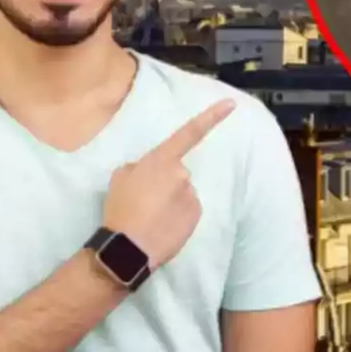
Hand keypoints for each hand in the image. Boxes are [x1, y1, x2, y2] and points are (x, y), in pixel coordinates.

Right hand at [102, 99, 235, 269]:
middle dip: (165, 183)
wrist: (127, 247)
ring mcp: (191, 195)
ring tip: (151, 217)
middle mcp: (182, 174)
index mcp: (161, 159)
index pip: (190, 133)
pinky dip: (177, 217)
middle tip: (144, 201)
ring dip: (171, 202)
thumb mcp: (120, 177)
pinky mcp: (196, 216)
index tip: (231, 104)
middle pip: (177, 173)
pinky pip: (187, 211)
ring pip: (182, 194)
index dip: (212, 117)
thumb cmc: (120, 208)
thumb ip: (139, 167)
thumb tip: (149, 172)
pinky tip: (162, 227)